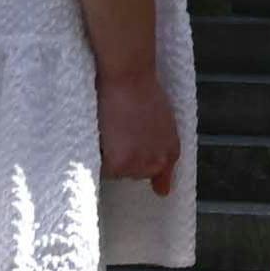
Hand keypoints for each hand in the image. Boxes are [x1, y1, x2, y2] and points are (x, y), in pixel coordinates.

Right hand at [98, 55, 185, 191]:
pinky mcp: (119, 164)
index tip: (131, 149)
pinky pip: (101, 169)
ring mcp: (139, 165)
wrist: (129, 76)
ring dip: (109, 156)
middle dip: (124, 156)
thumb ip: (163, 160)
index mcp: (172, 152)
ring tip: (111, 127)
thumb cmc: (143, 92)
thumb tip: (162, 193)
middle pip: (132, 174)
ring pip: (115, 173)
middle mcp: (158, 163)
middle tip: (120, 128)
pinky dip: (97, 154)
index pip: (156, 176)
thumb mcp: (163, 125)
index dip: (139, 158)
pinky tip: (102, 132)